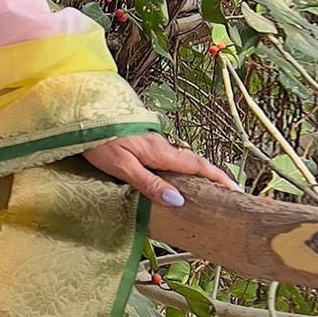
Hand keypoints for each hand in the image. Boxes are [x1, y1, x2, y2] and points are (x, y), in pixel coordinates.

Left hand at [82, 131, 240, 206]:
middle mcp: (161, 146)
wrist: (82, 116)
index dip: (217, 178)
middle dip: (213, 176)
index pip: (197, 166)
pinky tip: (176, 176)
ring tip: (207, 188)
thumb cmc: (99, 142)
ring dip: (197, 172)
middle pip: (193, 162)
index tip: (235, 190)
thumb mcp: (123, 166)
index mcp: (160, 152)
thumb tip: (177, 200)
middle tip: (228, 191)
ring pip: (180, 159)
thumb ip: (148, 183)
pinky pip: (168, 157)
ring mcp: (152, 143)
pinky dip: (180, 167)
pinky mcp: (142, 143)